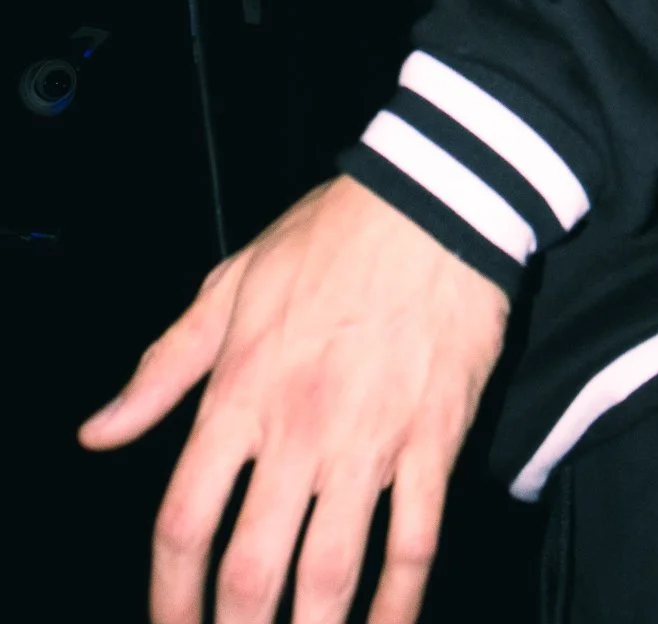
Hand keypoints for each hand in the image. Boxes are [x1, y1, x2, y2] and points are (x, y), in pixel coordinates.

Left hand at [78, 177, 508, 623]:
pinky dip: (399, 603)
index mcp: (239, 393)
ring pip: (332, 572)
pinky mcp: (433, 439)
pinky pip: (415, 542)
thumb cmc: (329, 238)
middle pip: (253, 570)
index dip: (168, 598)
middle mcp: (298, 429)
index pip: (184, 522)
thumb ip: (162, 368)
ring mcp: (369, 440)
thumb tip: (99, 432)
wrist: (431, 200)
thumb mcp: (229, 286)